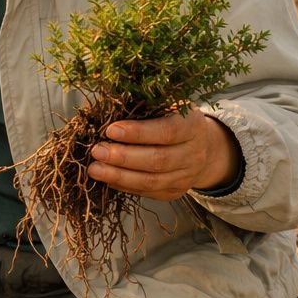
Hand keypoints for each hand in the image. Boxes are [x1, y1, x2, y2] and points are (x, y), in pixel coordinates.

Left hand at [85, 107, 241, 201]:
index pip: (167, 131)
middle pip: (157, 160)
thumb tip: (108, 109)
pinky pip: (148, 192)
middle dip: (123, 157)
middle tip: (97, 151)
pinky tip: (107, 178)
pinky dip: (124, 186)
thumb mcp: (168, 105)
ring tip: (95, 169)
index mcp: (193, 126)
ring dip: (119, 176)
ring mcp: (186, 176)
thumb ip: (146, 106)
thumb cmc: (174, 119)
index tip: (110, 130)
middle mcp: (194, 153)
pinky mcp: (175, 192)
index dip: (138, 132)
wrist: (202, 146)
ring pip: (151, 181)